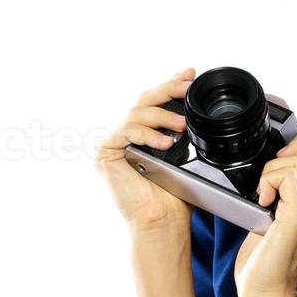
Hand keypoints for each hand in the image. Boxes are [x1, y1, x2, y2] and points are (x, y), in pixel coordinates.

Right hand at [93, 67, 196, 235]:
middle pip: (143, 101)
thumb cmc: (174, 195)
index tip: (189, 74)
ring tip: (182, 124)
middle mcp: (124, 136)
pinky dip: (146, 134)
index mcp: (141, 133)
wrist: (163, 221)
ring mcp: (113, 143)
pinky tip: (164, 142)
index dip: (169, 84)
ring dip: (161, 114)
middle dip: (168, 90)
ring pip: (135, 113)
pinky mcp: (105, 154)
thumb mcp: (185, 153)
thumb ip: (183, 127)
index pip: (153, 102)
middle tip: (187, 86)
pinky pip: (124, 131)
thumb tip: (192, 102)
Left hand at [233, 126, 296, 296]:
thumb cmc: (265, 262)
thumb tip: (274, 177)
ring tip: (266, 189)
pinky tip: (263, 200)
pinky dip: (269, 179)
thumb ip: (284, 200)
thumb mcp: (276, 222)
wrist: (265, 293)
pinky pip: (291, 176)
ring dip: (275, 167)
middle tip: (276, 167)